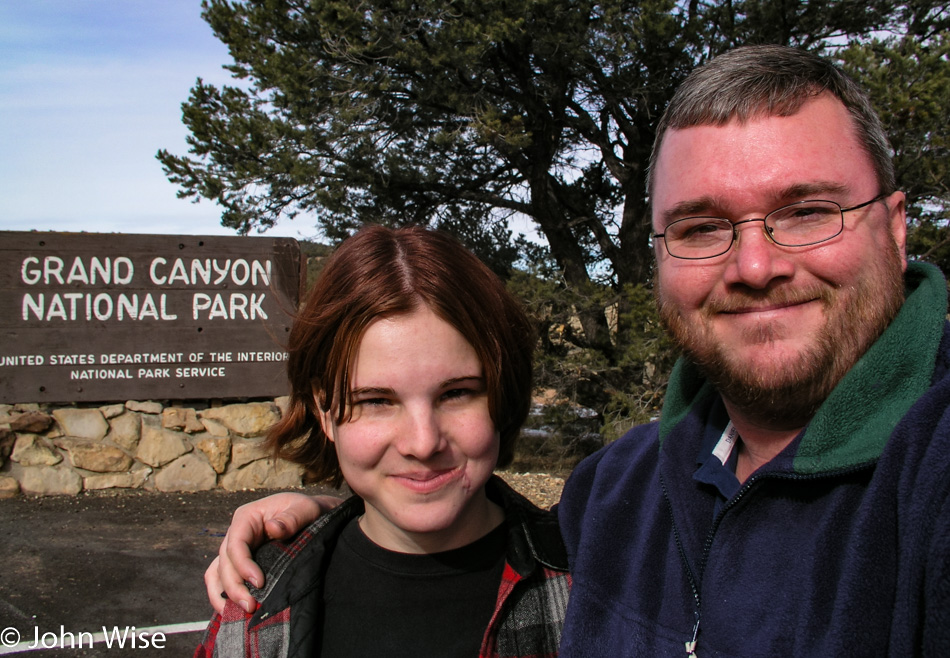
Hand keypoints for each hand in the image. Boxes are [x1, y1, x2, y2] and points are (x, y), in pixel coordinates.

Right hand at [205, 492, 341, 613]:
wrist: (310, 518)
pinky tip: (232, 611)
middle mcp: (236, 533)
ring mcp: (235, 550)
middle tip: (250, 606)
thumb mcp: (305, 509)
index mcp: (247, 517)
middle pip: (225, 562)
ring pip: (218, 573)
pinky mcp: (239, 563)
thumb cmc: (306, 511)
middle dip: (234, 586)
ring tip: (240, 612)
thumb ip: (292, 518)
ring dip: (224, 594)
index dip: (243, 565)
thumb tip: (273, 528)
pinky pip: (220, 579)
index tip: (259, 583)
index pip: (236, 543)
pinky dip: (222, 595)